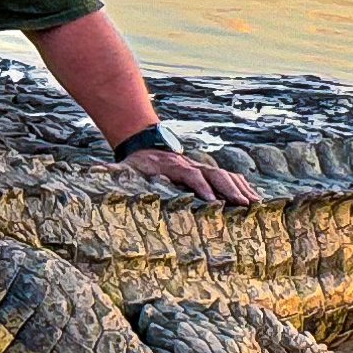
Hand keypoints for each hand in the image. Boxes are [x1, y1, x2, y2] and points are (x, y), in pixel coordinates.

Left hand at [119, 148, 258, 205]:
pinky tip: (255, 200)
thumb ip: (111, 172)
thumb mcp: (122, 169)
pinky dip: (243, 187)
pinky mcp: (207, 172)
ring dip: (241, 189)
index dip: (201, 187)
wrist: (145, 145)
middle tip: (243, 206)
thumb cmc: (135, 164)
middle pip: (215, 174)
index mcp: (173, 166)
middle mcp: (191, 165)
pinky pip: (230, 178)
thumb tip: (96, 171)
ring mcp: (201, 167)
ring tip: (256, 205)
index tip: (212, 202)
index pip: (191, 175)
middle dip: (230, 190)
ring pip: (226, 175)